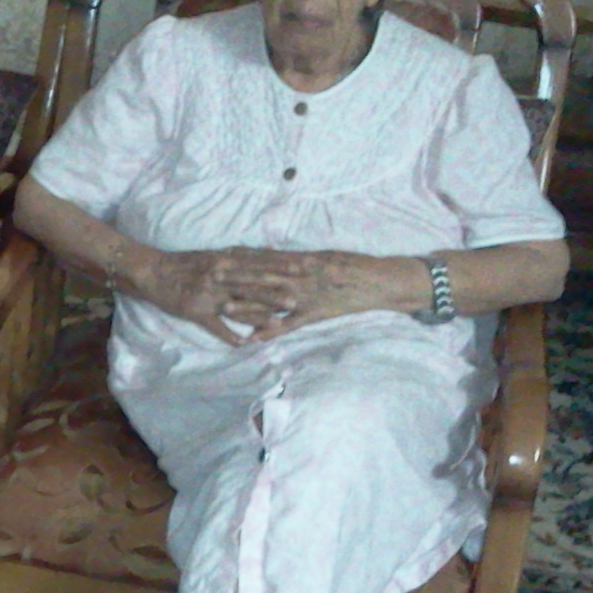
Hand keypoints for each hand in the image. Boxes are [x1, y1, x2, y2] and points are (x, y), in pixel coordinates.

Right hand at [123, 247, 301, 344]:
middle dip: (275, 291)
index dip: (282, 264)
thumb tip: (269, 251)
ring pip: (236, 305)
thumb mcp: (214, 254)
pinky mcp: (195, 311)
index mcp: (225, 260)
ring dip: (257, 315)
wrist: (153, 271)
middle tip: (298, 298)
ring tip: (277, 323)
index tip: (304, 266)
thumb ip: (240, 255)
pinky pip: (214, 325)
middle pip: (252, 284)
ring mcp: (207, 294)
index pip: (259, 261)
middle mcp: (219, 275)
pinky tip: (243, 344)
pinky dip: (228, 335)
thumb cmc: (186, 263)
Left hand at [213, 250, 425, 339]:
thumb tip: (272, 254)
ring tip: (224, 308)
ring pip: (272, 301)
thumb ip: (298, 258)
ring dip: (248, 305)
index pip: (267, 258)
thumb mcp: (325, 256)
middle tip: (211, 277)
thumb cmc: (354, 266)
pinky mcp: (315, 314)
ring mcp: (308, 296)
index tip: (220, 255)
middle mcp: (302, 276)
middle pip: (263, 277)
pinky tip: (253, 338)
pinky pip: (289, 325)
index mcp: (303, 259)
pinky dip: (271, 331)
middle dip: (237, 278)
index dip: (243, 258)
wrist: (380, 281)